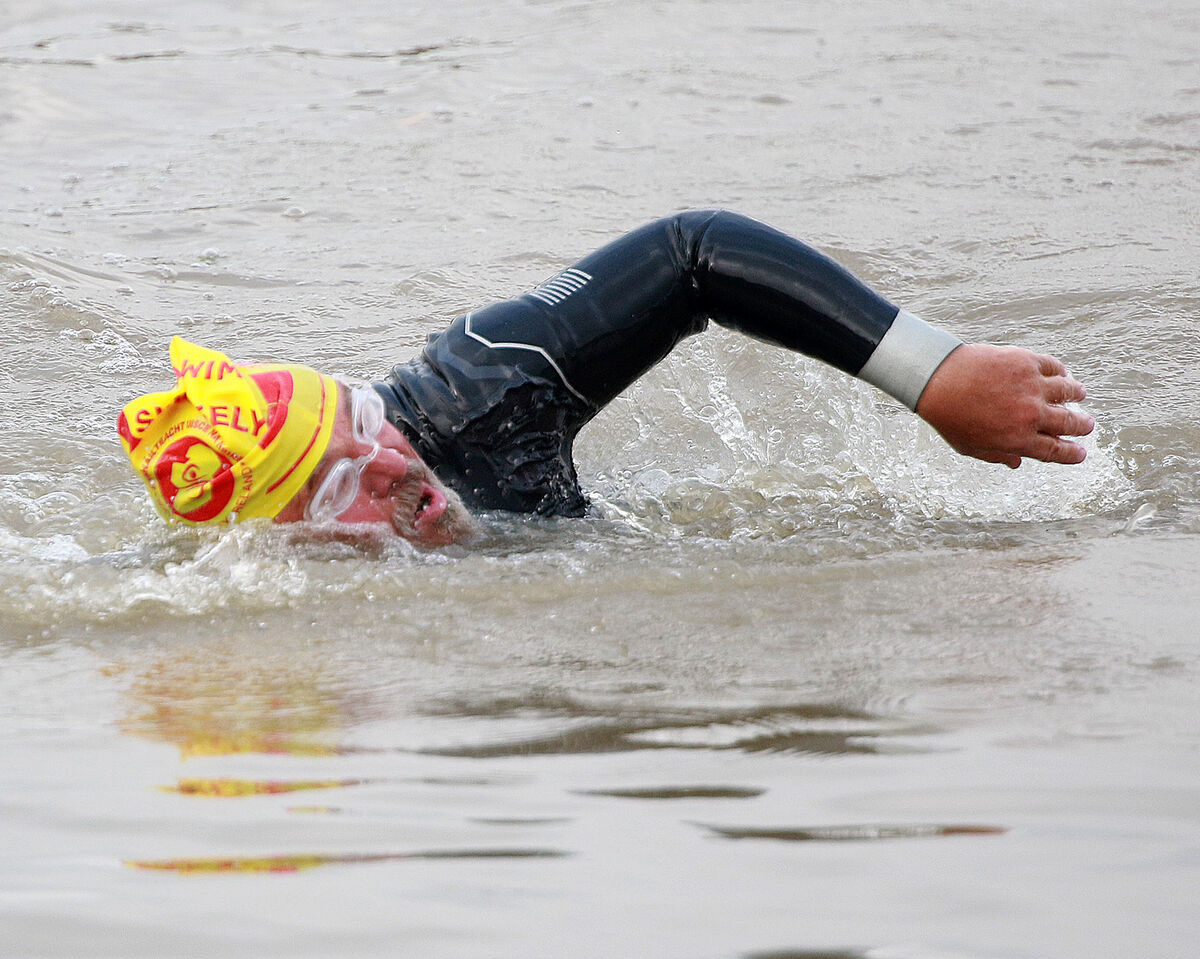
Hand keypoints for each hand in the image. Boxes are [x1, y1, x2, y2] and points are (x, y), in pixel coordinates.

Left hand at [915, 344, 1094, 467]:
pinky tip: (1062, 374)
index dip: (1072, 454)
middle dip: (1082, 426)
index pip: (1056, 451)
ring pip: (1068, 392)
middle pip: (1069, 423)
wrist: (937, 380)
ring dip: (1077, 395)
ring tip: (1080, 395)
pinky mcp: (1026, 362)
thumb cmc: (949, 416)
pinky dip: (1061, 372)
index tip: (1080, 454)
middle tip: (1087, 425)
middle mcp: (1031, 415)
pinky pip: (1054, 367)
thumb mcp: (970, 447)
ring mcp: (1031, 387)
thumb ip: (996, 455)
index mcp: (1018, 440)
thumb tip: (1015, 463)